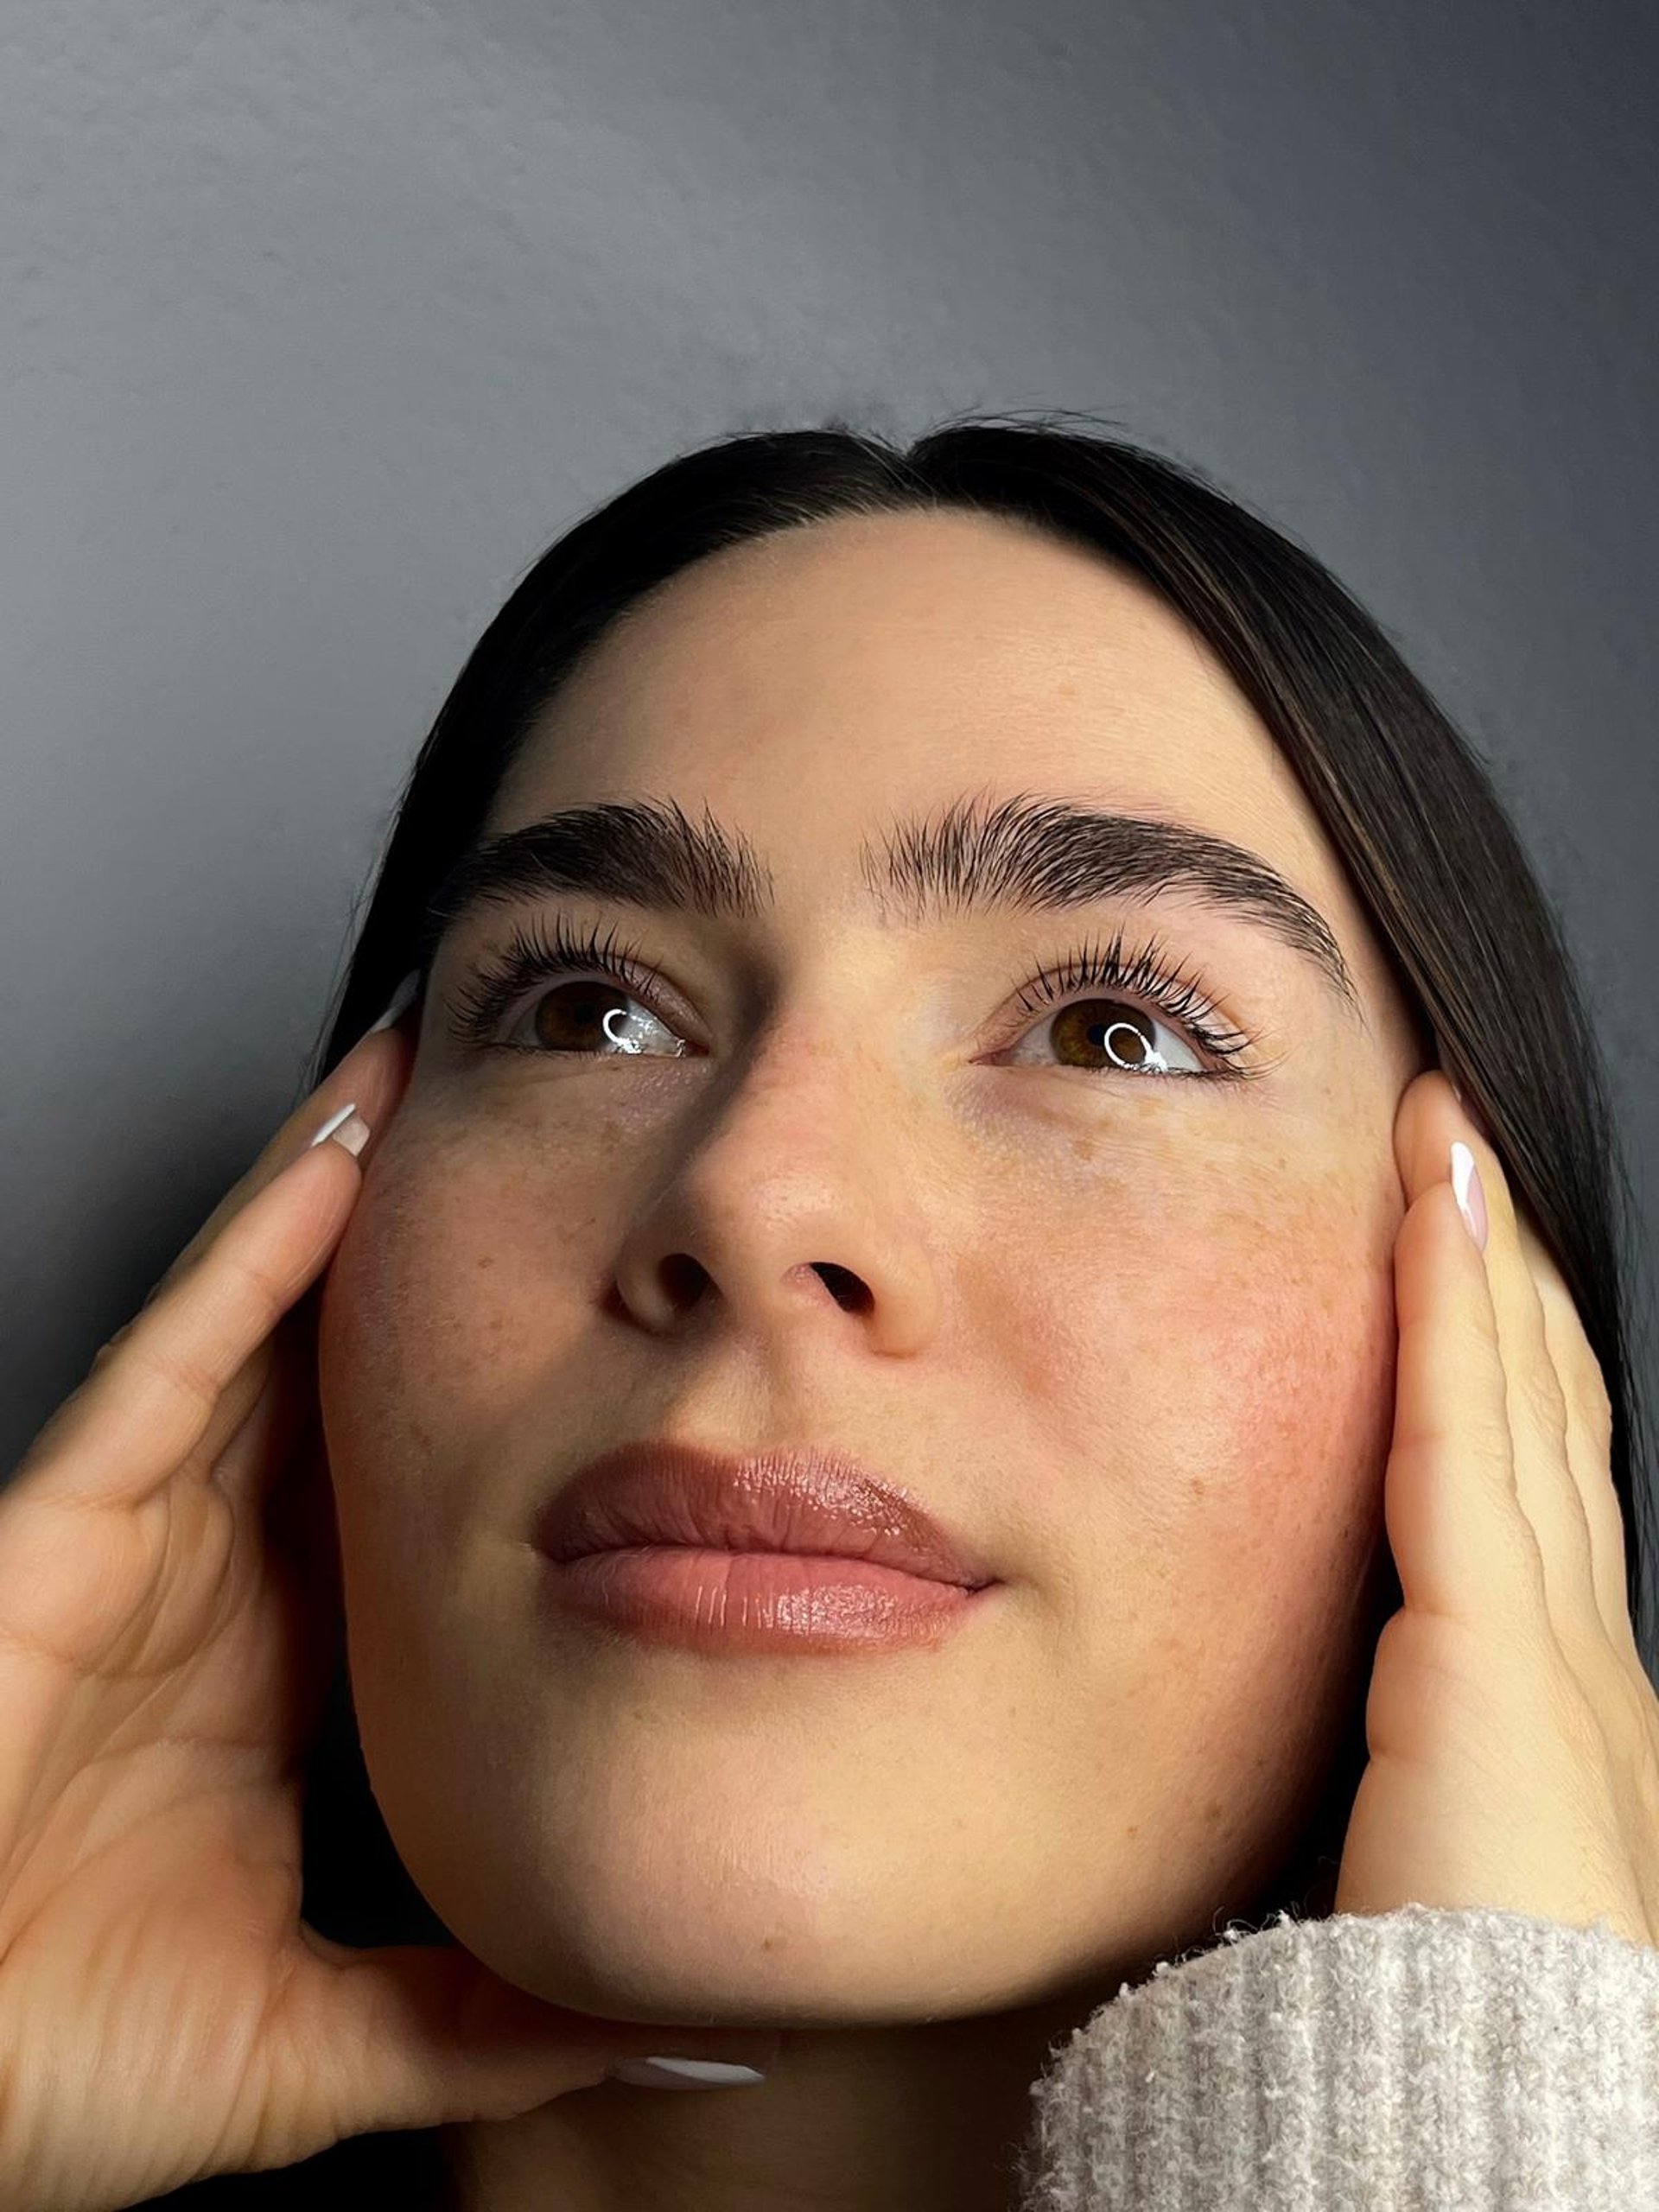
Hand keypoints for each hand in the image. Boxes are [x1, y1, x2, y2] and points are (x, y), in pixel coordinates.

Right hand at [0, 1025, 777, 2211]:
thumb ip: (496, 2016)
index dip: (525, 1413)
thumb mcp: (328, 2033)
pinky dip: (260, 1247)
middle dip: (451, 1266)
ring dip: (359, 1199)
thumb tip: (685, 2025)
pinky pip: (180, 1352)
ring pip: (275, 1326)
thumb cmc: (53, 2064)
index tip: (644, 1344)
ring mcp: (147, 1531)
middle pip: (365, 1382)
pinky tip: (342, 1155)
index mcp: (296, 1675)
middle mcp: (231, 1578)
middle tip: (566, 1145)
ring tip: (456, 1079)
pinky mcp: (66, 1512)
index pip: (431, 1507)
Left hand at [1332, 1068, 1658, 1949]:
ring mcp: (1547, 1633)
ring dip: (1478, 1251)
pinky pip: (1460, 1431)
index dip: (1496, 1350)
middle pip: (1534, 1408)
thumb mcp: (1421, 1844)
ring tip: (1448, 1134)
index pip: (1521, 1476)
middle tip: (1460, 1150)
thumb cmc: (1443, 2023)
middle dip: (1500, 1272)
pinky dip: (1451, 1304)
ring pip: (1508, 1391)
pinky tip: (1434, 1201)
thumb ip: (1399, 1756)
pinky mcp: (1490, 1643)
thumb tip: (1355, 1724)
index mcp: (1549, 1696)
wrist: (1490, 2132)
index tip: (1453, 1248)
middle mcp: (1571, 1643)